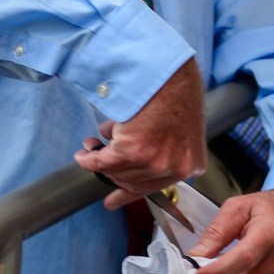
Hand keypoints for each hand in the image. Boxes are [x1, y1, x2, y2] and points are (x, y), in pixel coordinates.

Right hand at [73, 60, 205, 208]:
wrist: (169, 72)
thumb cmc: (174, 90)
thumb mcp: (176, 126)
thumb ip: (157, 144)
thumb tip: (119, 145)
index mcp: (190, 163)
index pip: (156, 187)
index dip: (128, 193)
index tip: (111, 201)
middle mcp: (174, 168)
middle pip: (132, 182)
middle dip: (111, 172)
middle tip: (96, 161)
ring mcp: (154, 162)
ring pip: (116, 172)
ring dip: (98, 162)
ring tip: (90, 149)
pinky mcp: (133, 152)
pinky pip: (102, 162)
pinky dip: (89, 159)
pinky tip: (83, 154)